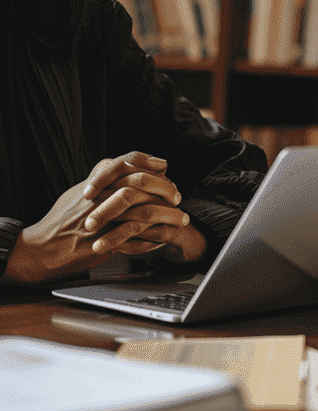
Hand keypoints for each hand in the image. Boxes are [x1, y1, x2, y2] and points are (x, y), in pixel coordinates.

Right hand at [4, 152, 190, 282]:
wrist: (42, 248)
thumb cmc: (62, 220)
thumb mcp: (79, 191)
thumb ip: (101, 178)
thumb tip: (125, 166)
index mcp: (94, 184)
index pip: (126, 162)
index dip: (148, 162)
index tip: (165, 166)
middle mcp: (99, 198)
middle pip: (140, 185)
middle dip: (165, 189)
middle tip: (178, 197)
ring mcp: (103, 221)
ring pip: (144, 212)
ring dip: (168, 216)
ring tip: (182, 220)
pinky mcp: (106, 242)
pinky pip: (138, 239)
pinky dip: (155, 238)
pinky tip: (167, 238)